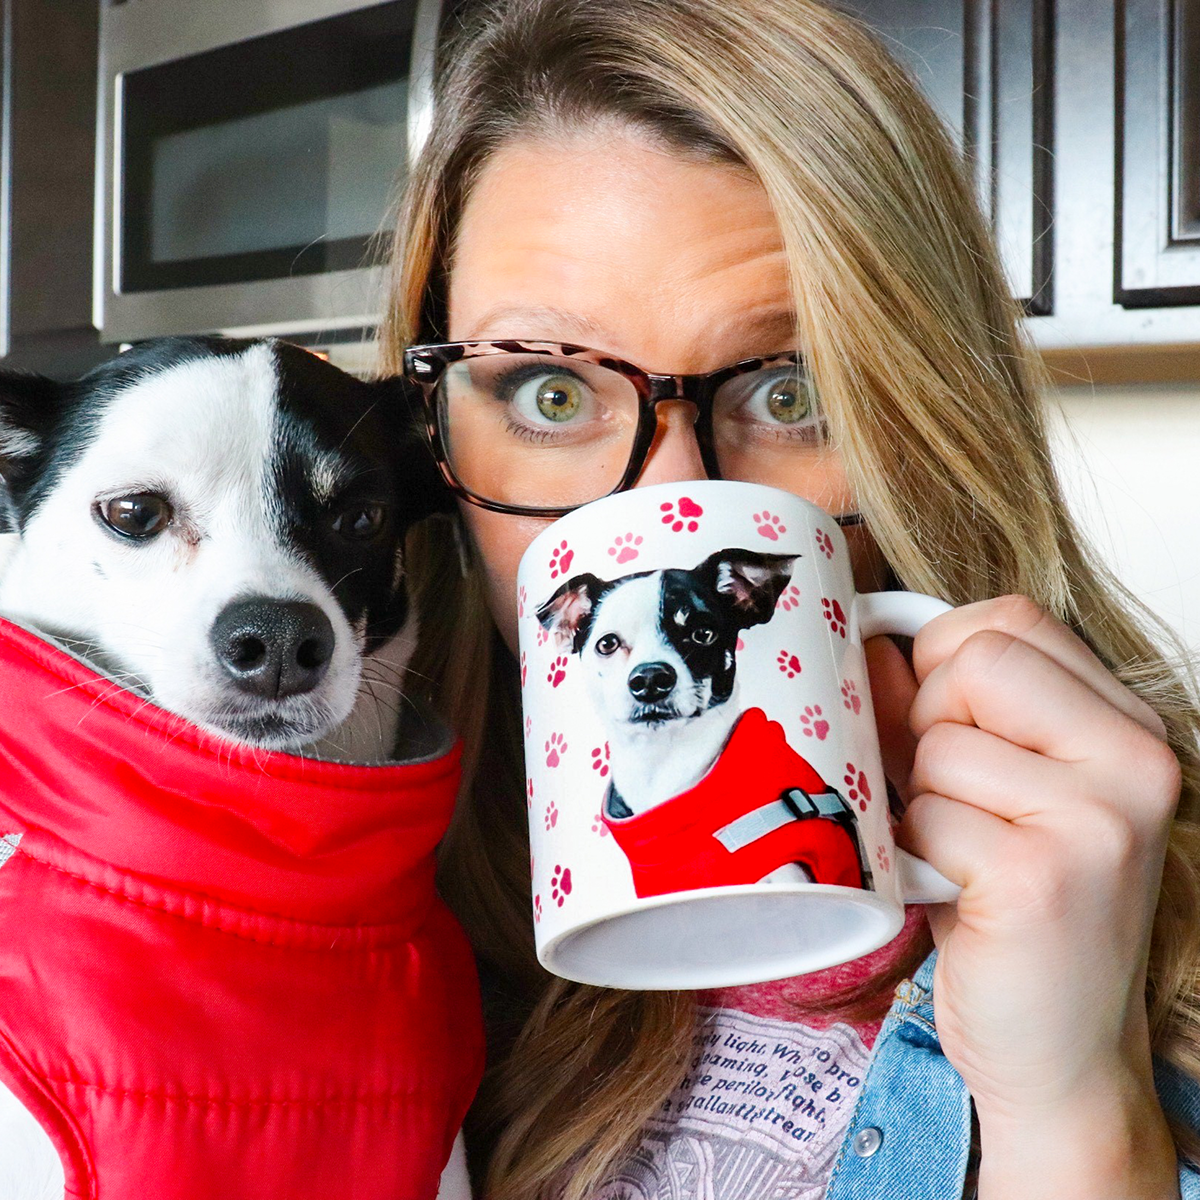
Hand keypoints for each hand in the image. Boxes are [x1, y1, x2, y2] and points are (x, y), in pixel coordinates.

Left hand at [866, 595, 1182, 1197]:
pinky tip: (958, 897)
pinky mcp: (1040, 877)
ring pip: (935, 747)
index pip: (1009, 621)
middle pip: (972, 663)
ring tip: (962, 859)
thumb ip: (938, 708)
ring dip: (920, 806)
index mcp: (1126, 728)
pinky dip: (918, 857)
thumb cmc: (1015, 912)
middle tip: (957, 804)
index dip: (944, 662)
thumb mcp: (988, 790)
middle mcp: (1134, 762)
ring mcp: (1096, 820)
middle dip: (929, 729)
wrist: (1062, 1056)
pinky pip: (924, 817)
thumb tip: (870, 640)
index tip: (943, 724)